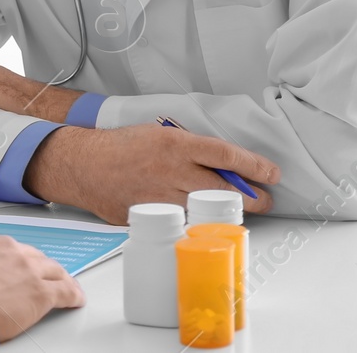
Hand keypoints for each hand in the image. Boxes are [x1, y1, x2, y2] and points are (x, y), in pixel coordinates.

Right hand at [0, 228, 83, 340]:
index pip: (4, 246)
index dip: (11, 260)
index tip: (12, 267)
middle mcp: (6, 248)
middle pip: (31, 255)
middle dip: (36, 267)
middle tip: (39, 278)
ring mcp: (26, 268)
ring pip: (51, 270)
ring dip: (58, 278)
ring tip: (64, 285)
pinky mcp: (39, 292)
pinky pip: (64, 292)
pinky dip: (73, 295)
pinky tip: (76, 299)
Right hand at [24, 124, 280, 224]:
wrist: (84, 164)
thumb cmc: (121, 146)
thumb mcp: (159, 134)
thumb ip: (190, 148)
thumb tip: (222, 164)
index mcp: (176, 144)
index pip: (225, 156)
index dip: (254, 166)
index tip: (272, 173)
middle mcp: (171, 171)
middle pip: (223, 189)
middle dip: (251, 198)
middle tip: (265, 200)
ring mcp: (161, 197)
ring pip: (206, 210)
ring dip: (226, 213)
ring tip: (238, 212)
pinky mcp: (150, 217)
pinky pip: (182, 222)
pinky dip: (195, 222)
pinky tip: (203, 221)